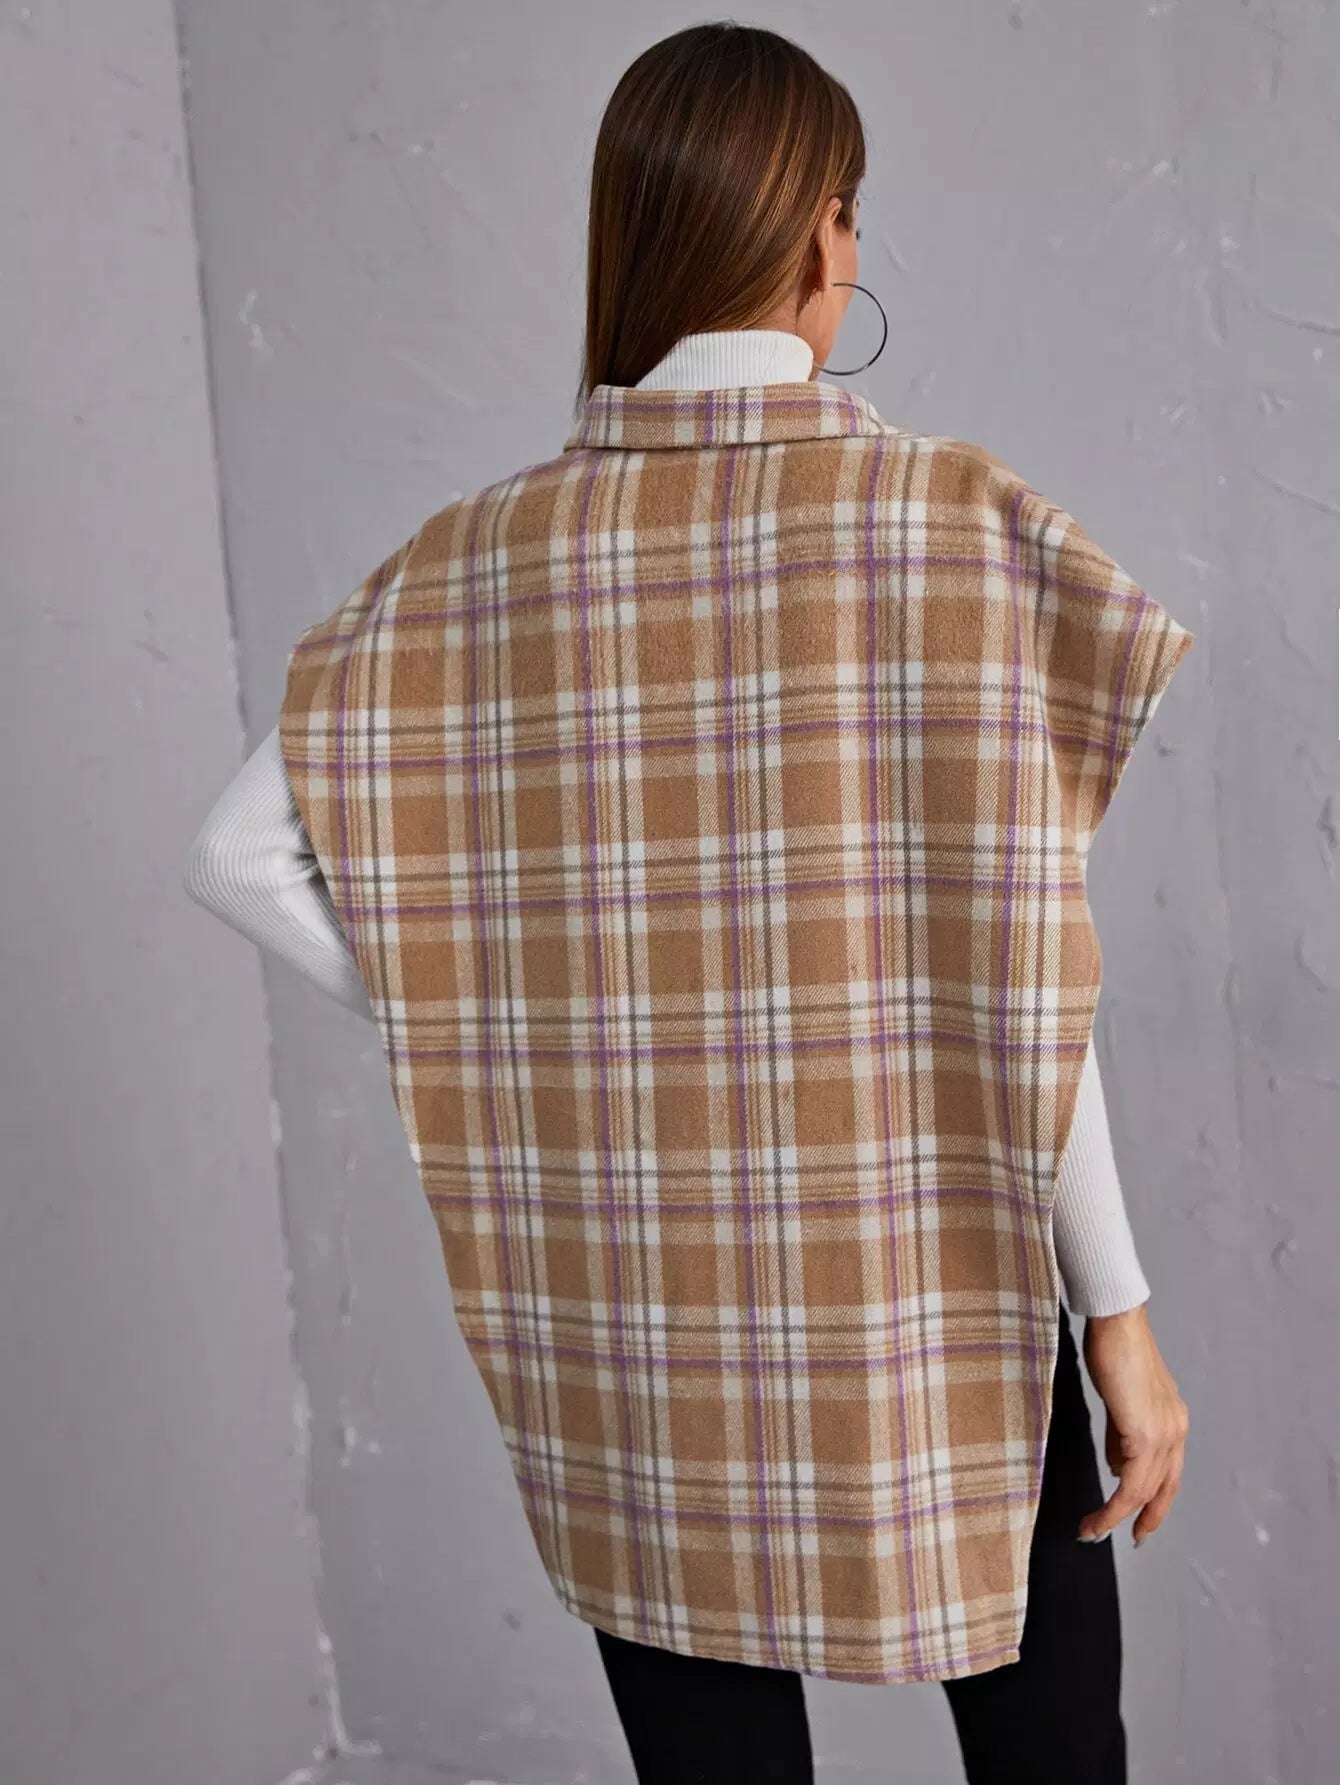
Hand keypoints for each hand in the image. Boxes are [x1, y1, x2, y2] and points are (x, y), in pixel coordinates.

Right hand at [1077, 1301, 1188, 1545]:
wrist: (1117, 1323)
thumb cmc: (1115, 1348)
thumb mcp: (1122, 1398)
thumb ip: (1122, 1433)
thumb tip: (1116, 1464)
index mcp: (1173, 1422)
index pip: (1168, 1473)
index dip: (1155, 1501)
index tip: (1137, 1520)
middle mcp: (1176, 1431)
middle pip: (1164, 1489)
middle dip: (1147, 1519)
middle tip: (1131, 1541)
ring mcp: (1164, 1433)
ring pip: (1145, 1490)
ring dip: (1119, 1516)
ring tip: (1094, 1529)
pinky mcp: (1144, 1433)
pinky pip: (1130, 1483)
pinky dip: (1114, 1505)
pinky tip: (1099, 1515)